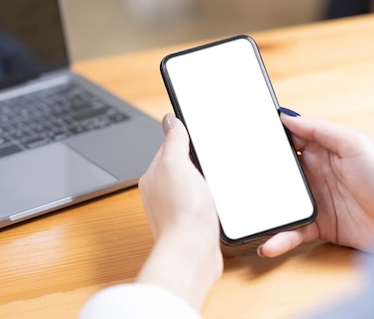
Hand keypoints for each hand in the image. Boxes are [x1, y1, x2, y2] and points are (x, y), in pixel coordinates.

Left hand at [136, 113, 221, 309]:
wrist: (192, 253)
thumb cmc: (182, 212)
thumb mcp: (176, 165)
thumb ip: (173, 142)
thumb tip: (170, 120)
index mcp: (154, 175)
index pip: (169, 147)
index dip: (185, 138)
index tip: (200, 132)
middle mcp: (161, 191)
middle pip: (181, 165)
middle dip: (196, 159)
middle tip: (212, 154)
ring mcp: (176, 208)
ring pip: (192, 184)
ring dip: (205, 180)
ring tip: (217, 176)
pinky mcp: (192, 222)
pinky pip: (201, 203)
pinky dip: (210, 198)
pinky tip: (218, 199)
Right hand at [259, 113, 373, 256]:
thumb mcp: (353, 143)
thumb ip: (319, 128)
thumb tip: (286, 117)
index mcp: (323, 152)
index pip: (289, 142)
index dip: (268, 140)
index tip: (245, 138)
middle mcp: (316, 175)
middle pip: (279, 173)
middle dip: (257, 174)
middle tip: (235, 178)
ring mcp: (315, 201)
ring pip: (281, 203)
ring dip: (264, 208)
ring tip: (245, 214)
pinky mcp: (319, 226)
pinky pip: (293, 232)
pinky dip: (279, 238)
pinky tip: (268, 243)